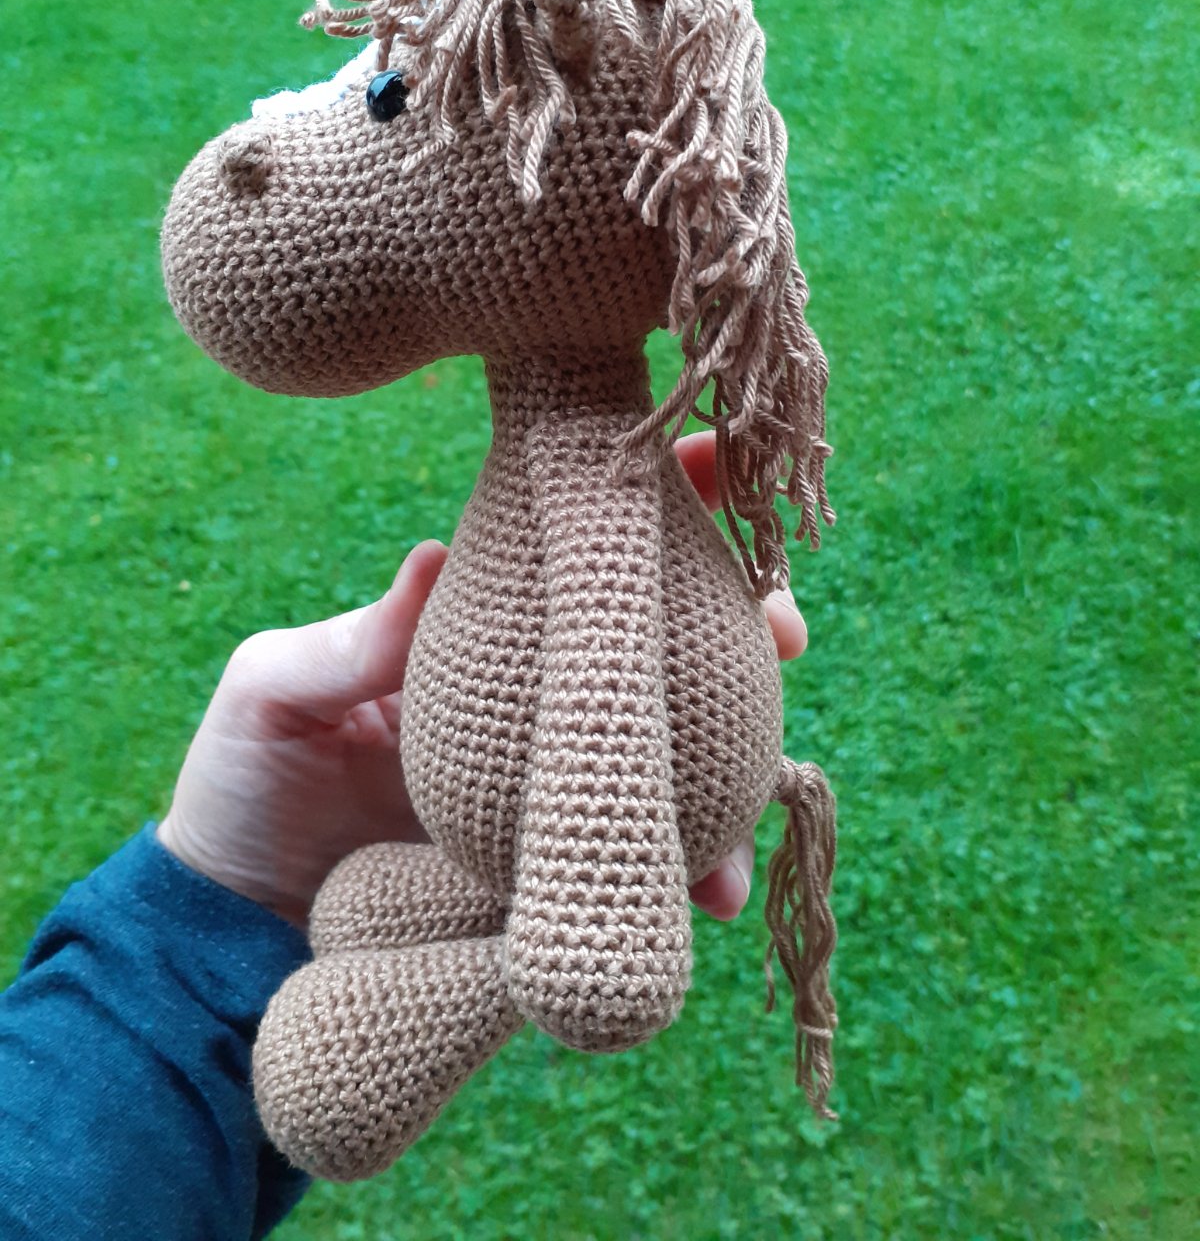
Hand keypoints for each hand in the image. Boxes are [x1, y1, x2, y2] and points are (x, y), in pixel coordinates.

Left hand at [158, 433, 807, 927]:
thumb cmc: (243, 785)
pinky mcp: (556, 872)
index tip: (716, 463)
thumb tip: (438, 561)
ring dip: (740, 755)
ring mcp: (552, 785)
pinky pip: (638, 858)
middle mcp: (535, 700)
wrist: (233, 926)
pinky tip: (714, 888)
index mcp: (479, 633)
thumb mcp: (269, 692)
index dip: (653, 502)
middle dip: (742, 624)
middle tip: (785, 627)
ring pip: (674, 752)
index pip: (575, 554)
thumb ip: (349, 640)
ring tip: (769, 769)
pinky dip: (689, 869)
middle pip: (658, 645)